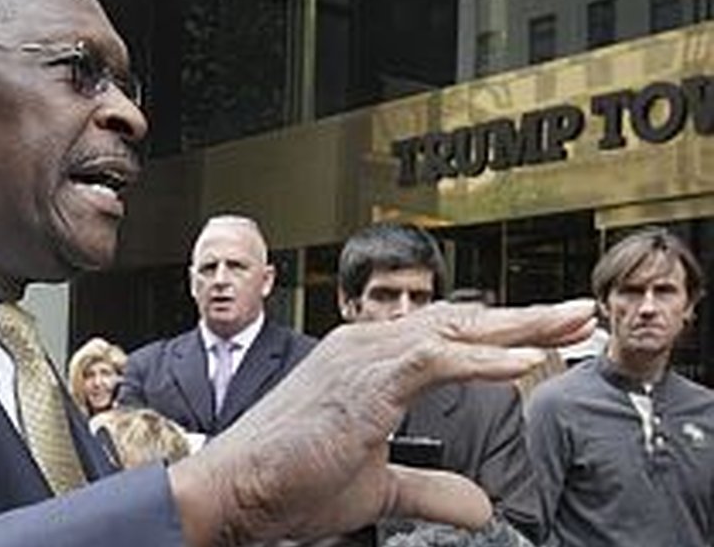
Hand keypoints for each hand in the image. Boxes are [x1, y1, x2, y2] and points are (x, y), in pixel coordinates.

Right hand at [169, 299, 595, 545]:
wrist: (236, 488)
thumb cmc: (291, 481)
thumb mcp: (378, 485)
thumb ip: (431, 486)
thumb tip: (479, 503)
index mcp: (368, 359)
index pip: (447, 337)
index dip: (503, 335)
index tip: (550, 337)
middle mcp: (367, 346)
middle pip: (461, 322)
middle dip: (526, 318)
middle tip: (581, 313)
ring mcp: (363, 357)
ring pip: (455, 330)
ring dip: (518, 328)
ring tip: (570, 325)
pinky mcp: (363, 381)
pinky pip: (433, 361)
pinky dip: (483, 360)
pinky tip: (525, 361)